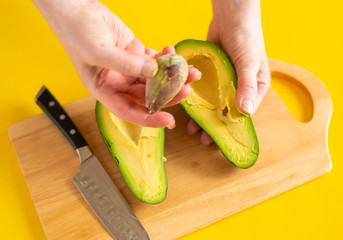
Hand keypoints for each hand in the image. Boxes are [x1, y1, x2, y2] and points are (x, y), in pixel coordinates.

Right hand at [32, 0, 199, 127]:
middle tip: (187, 89)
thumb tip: (153, 72)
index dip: (149, 117)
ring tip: (190, 71)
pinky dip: (165, 58)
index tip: (169, 120)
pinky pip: (154, 60)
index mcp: (105, 90)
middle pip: (147, 95)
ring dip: (172, 76)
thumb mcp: (97, 51)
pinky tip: (172, 52)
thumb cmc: (77, 32)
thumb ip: (124, 64)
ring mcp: (128, 68)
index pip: (129, 111)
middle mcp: (118, 82)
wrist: (75, 8)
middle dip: (169, 94)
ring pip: (154, 78)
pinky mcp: (135, 53)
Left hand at [188, 0, 270, 144]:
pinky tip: (185, 104)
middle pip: (225, 111)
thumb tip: (246, 112)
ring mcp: (223, 81)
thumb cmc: (247, 38)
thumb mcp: (249, 63)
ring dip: (201, 114)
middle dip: (213, 124)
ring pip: (211, 102)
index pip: (243, 113)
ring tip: (191, 126)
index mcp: (254, 89)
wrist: (231, 16)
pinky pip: (201, 88)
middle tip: (201, 137)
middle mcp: (238, 88)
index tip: (218, 137)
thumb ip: (246, 86)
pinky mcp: (210, 74)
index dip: (230, 126)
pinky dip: (194, 96)